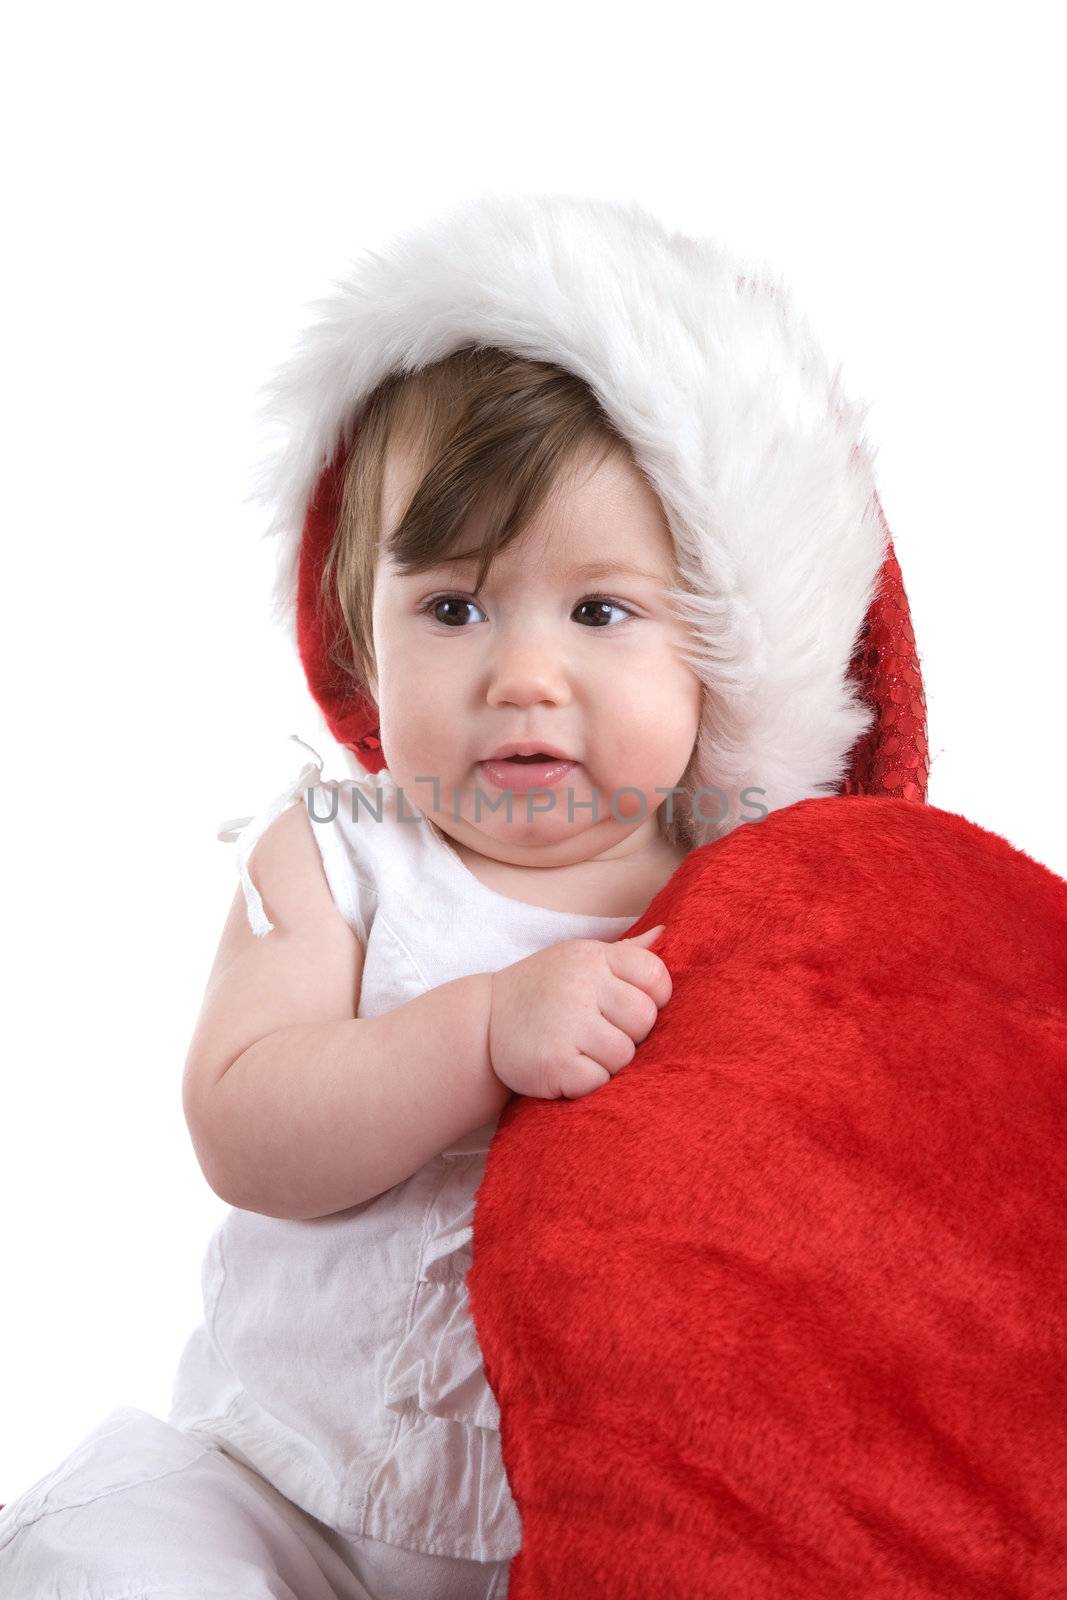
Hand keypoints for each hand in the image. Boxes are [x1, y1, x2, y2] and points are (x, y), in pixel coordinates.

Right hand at [488, 926, 670, 1099]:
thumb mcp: (578, 960)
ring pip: (624, 1055)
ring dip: (606, 1062)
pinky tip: (565, 1067)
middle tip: (597, 1033)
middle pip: (644, 1019)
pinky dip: (585, 1082)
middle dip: (629, 1034)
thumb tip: (666, 933)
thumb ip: (624, 954)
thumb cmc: (542, 991)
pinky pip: (598, 1081)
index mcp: (593, 957)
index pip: (655, 975)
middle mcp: (580, 984)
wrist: (481, 1024)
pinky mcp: (554, 1062)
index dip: (652, 998)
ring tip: (579, 1050)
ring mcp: (566, 1023)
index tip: (626, 1008)